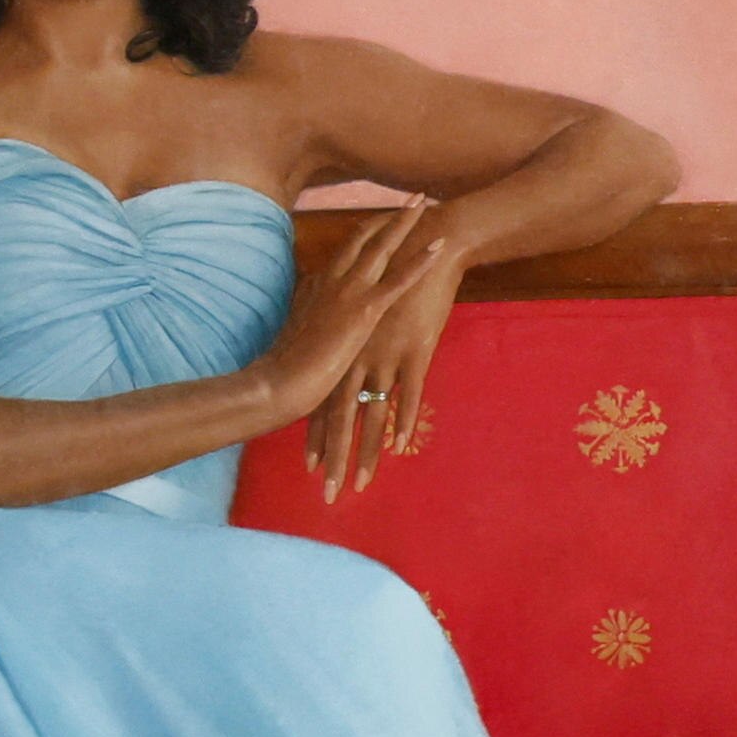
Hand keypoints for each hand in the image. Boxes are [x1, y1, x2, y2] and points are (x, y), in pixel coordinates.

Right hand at [258, 197, 437, 452]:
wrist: (282, 381)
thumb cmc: (287, 363)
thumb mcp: (297, 330)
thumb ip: (308, 311)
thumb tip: (311, 299)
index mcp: (317, 285)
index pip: (346, 250)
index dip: (368, 231)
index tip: (385, 218)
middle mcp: (332, 280)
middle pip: (365, 239)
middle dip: (390, 217)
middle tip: (413, 197)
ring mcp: (348, 292)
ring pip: (381, 249)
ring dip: (405, 223)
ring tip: (425, 203)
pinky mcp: (364, 310)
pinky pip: (397, 280)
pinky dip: (419, 262)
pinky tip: (438, 247)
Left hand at [300, 203, 462, 501]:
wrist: (428, 245)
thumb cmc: (394, 277)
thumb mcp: (363, 310)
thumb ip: (353, 338)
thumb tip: (345, 361)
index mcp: (344, 349)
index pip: (323, 401)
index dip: (316, 435)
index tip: (309, 468)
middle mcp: (357, 357)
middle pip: (340, 416)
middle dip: (334, 455)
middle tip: (327, 491)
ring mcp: (384, 355)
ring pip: (371, 413)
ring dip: (368, 451)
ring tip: (363, 483)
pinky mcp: (414, 350)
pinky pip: (409, 393)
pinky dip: (404, 420)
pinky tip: (401, 447)